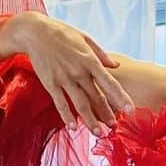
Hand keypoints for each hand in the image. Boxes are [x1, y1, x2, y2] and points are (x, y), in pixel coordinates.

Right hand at [4, 11, 135, 134]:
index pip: (109, 82)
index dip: (121, 97)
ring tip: (98, 133)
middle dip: (107, 114)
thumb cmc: (61, 32)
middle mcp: (78, 71)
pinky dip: (67, 116)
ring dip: (90, 120)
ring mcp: (64, 78)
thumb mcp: (84, 38)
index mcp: (89, 60)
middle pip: (96, 97)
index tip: (131, 110)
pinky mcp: (50, 83)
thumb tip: (116, 65)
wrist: (34, 31)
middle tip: (115, 127)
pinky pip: (60, 103)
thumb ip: (101, 54)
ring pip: (80, 104)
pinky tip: (73, 128)